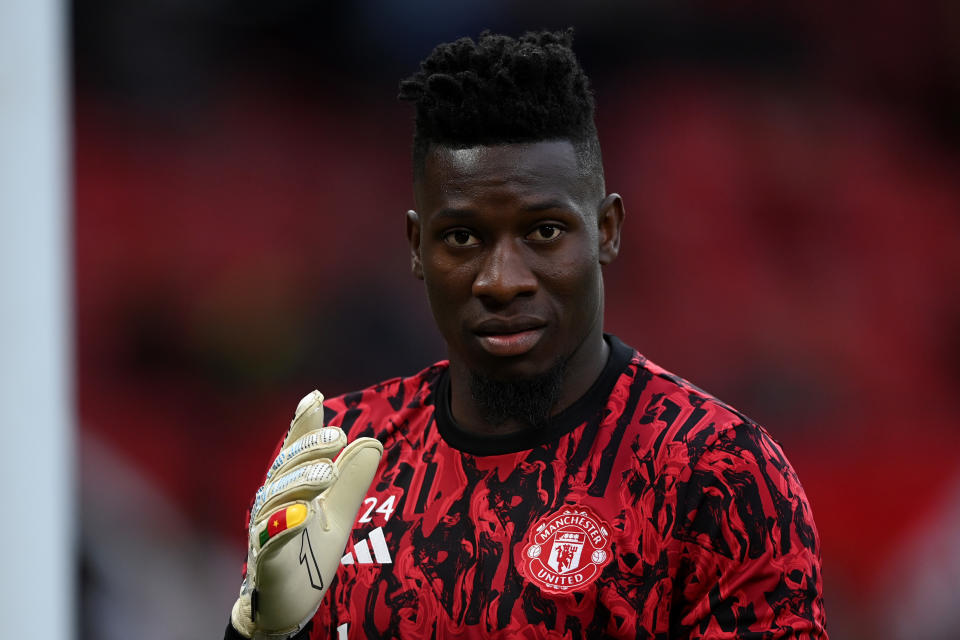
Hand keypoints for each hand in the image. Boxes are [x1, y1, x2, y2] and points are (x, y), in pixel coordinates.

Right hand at [230, 391, 382, 637]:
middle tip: (338, 437)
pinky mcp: (266, 561)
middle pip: (286, 468)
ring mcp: (265, 531)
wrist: (289, 602)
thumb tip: (373, 442)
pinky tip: (301, 513)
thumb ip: (352, 480)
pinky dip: (284, 526)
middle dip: (310, 450)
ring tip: (326, 472)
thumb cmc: (310, 551)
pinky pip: (270, 540)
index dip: (303, 424)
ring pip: (276, 500)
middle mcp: (272, 503)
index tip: (315, 397)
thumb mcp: (339, 512)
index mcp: (289, 487)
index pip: (295, 450)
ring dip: (300, 483)